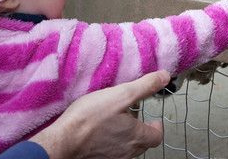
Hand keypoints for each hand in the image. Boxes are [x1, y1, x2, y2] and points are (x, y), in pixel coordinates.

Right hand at [30, 70, 170, 158]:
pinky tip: (102, 133)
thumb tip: (164, 77)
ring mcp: (111, 158)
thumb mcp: (121, 94)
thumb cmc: (89, 119)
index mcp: (136, 136)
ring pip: (127, 150)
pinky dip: (112, 143)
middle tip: (137, 121)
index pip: (156, 137)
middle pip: (143, 145)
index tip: (154, 120)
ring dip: (127, 138)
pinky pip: (111, 153)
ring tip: (119, 124)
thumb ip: (144, 86)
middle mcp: (126, 152)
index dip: (156, 127)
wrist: (62, 141)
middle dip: (142, 132)